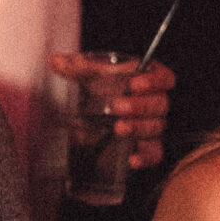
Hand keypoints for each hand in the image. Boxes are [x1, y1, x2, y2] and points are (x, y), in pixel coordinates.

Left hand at [53, 52, 173, 172]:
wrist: (92, 112)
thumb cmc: (97, 87)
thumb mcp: (87, 75)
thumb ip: (76, 67)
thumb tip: (55, 61)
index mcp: (146, 79)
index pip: (164, 78)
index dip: (154, 81)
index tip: (134, 83)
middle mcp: (154, 102)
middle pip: (160, 104)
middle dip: (139, 105)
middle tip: (116, 106)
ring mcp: (151, 125)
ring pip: (156, 127)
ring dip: (138, 127)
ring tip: (118, 128)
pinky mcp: (145, 147)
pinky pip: (154, 154)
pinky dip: (145, 158)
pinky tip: (132, 159)